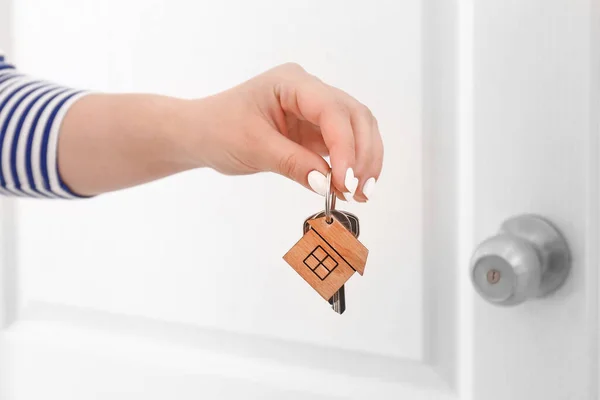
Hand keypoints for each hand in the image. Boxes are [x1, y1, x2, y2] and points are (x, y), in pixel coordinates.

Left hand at [184, 63, 382, 201]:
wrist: (201, 135)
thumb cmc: (218, 131)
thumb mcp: (253, 148)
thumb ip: (293, 164)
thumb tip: (329, 185)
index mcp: (291, 83)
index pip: (331, 110)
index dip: (345, 145)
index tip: (345, 180)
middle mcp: (309, 91)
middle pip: (355, 115)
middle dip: (363, 153)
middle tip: (358, 190)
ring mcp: (314, 110)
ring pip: (357, 129)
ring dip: (365, 160)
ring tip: (360, 193)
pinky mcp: (315, 131)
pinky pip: (345, 145)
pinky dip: (352, 165)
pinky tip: (352, 187)